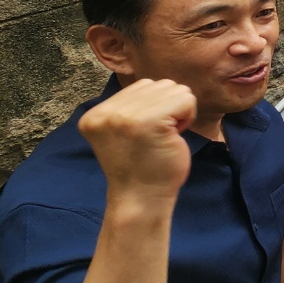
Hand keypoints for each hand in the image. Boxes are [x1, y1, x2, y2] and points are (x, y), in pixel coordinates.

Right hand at [78, 79, 196, 204]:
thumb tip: (157, 84)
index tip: (146, 135)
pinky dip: (188, 116)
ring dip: (178, 112)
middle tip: (158, 137)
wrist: (141, 199)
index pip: (142, 85)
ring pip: (175, 89)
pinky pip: (186, 99)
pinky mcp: (150, 121)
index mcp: (95, 114)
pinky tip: (174, 137)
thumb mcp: (124, 130)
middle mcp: (106, 113)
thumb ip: (132, 106)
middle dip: (168, 108)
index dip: (155, 108)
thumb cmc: (141, 166)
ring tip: (164, 137)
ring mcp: (126, 116)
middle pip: (159, 84)